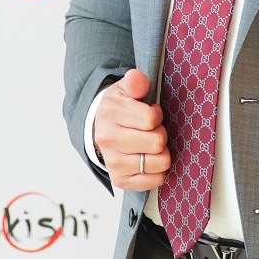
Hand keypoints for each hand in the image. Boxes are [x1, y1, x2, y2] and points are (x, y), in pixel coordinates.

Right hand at [93, 70, 170, 191]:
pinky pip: (154, 180)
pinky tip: (149, 161)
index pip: (151, 119)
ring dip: (161, 154)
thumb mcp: (124, 89)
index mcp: (110, 115)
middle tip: (151, 131)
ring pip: (159, 163)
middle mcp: (109, 141)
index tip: (151, 114)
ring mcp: (114, 163)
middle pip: (157, 142)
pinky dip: (158, 172)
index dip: (156, 115)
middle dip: (160, 134)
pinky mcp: (120, 180)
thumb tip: (138, 78)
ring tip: (150, 146)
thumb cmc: (117, 110)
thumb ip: (134, 81)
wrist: (98, 130)